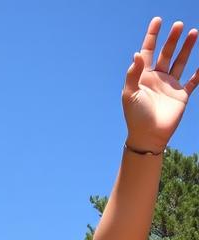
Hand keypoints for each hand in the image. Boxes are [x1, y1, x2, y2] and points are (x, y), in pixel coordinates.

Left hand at [123, 18, 198, 151]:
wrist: (148, 136)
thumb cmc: (136, 117)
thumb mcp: (130, 94)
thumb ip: (133, 74)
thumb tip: (137, 53)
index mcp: (143, 77)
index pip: (148, 52)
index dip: (152, 36)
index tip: (158, 20)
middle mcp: (157, 78)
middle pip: (166, 53)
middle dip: (172, 39)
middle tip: (179, 25)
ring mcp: (170, 85)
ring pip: (180, 61)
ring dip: (187, 48)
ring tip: (194, 32)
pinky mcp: (182, 95)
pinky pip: (194, 80)